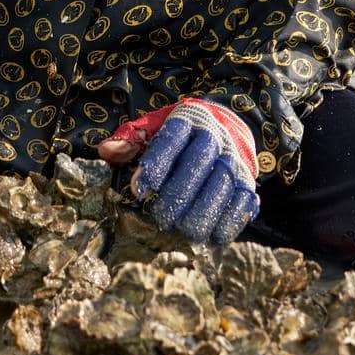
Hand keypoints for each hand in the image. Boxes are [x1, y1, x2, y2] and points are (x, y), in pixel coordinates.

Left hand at [98, 98, 260, 244]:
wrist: (226, 131)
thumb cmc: (181, 137)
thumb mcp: (154, 128)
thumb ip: (130, 140)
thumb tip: (106, 151)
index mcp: (187, 120)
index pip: (171, 138)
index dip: (156, 164)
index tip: (139, 189)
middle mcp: (214, 137)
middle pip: (198, 163)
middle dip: (177, 195)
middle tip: (161, 217)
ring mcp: (234, 159)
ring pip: (222, 185)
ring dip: (200, 213)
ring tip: (181, 228)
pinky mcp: (248, 182)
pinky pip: (242, 203)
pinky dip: (227, 223)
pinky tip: (209, 235)